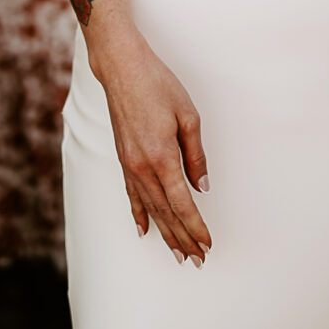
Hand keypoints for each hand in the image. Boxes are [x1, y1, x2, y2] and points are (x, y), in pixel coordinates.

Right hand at [92, 20, 211, 263]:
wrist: (121, 68)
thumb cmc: (157, 85)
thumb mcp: (188, 115)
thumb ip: (196, 154)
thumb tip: (201, 186)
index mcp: (163, 156)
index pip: (182, 203)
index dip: (195, 227)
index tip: (207, 243)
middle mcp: (143, 167)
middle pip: (166, 213)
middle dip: (182, 239)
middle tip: (197, 260)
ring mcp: (129, 165)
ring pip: (149, 209)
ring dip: (165, 233)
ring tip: (178, 253)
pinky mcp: (122, 159)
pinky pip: (131, 195)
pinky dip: (139, 215)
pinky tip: (143, 230)